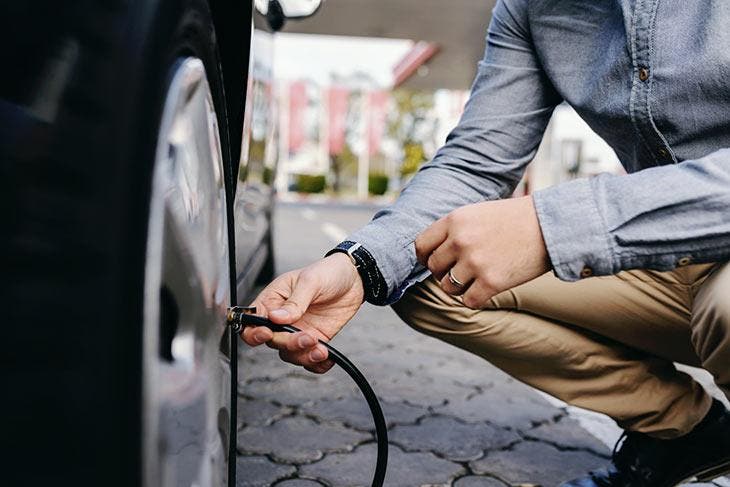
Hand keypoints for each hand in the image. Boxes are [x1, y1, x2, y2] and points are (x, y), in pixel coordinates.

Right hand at [240, 253, 363, 372]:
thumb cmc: (327, 272)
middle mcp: (282, 319)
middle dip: (289, 343)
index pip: (252, 322)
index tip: (268, 333)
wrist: (354, 279)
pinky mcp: (315, 339)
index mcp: (273, 300)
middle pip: (273, 342)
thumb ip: (294, 302)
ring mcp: (298, 331)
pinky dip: (317, 364)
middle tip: (307, 336)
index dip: (255, 333)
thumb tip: (276, 317)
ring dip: (304, 356)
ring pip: (290, 354)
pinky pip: (309, 359)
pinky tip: (326, 358)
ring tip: (320, 349)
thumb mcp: (310, 281)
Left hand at [415, 196, 549, 308]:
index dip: (425, 257)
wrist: (551, 226)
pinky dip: (475, 298)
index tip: (435, 262)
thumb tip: (431, 253)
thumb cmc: (515, 219)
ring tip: (476, 279)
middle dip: (444, 272)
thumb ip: (454, 230)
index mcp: (455, 220)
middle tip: (462, 271)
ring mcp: (475, 262)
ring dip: (459, 287)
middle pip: (434, 268)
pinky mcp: (491, 282)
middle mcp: (460, 240)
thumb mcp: (478, 213)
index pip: (421, 246)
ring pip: (448, 287)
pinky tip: (487, 289)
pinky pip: (468, 301)